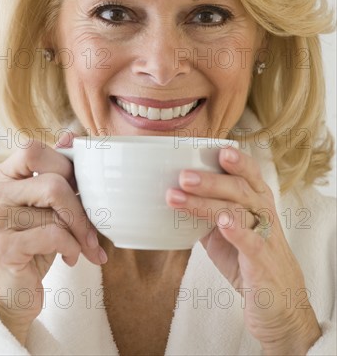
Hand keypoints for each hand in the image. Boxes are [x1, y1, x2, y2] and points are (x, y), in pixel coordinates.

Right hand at [0, 133, 106, 345]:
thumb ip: (56, 173)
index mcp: (5, 177)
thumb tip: (70, 135)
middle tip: (95, 228)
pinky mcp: (3, 247)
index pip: (33, 150)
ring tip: (84, 247)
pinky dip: (72, 248)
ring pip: (57, 211)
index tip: (81, 188)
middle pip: (53, 182)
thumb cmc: (34, 245)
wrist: (12, 294)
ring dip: (81, 234)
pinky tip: (71, 258)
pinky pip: (53, 235)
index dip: (64, 165)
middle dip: (82, 208)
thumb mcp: (47, 207)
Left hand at [166, 147, 320, 354]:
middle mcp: (262, 213)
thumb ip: (207, 212)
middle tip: (182, 175)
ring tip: (178, 196)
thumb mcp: (227, 230)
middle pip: (239, 188)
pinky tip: (221, 222)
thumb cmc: (250, 261)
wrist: (279, 305)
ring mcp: (264, 236)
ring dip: (205, 202)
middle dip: (209, 180)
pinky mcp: (261, 262)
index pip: (249, 173)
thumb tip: (174, 194)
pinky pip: (250, 241)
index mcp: (256, 201)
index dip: (236, 159)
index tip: (217, 148)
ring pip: (237, 210)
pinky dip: (236, 230)